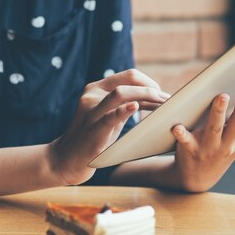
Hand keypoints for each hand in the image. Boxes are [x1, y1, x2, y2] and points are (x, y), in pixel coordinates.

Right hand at [49, 69, 168, 184]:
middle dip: (151, 88)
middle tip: (167, 100)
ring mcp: (91, 110)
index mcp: (96, 88)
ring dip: (146, 96)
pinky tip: (136, 107)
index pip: (128, 75)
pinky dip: (125, 110)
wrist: (67, 159)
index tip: (162, 94)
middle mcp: (92, 94)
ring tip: (162, 104)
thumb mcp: (110, 116)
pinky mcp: (93, 127)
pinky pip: (110, 115)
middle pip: (128, 80)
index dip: (149, 82)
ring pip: (121, 93)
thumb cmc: (93, 138)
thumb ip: (126, 104)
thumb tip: (154, 97)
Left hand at [170, 69, 234, 192]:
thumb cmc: (219, 146)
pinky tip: (178, 127)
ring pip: (216, 128)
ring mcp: (211, 148)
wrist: (198, 178)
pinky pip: (186, 142)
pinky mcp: (191, 152)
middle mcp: (231, 142)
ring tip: (222, 96)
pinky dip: (182, 135)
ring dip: (219, 112)